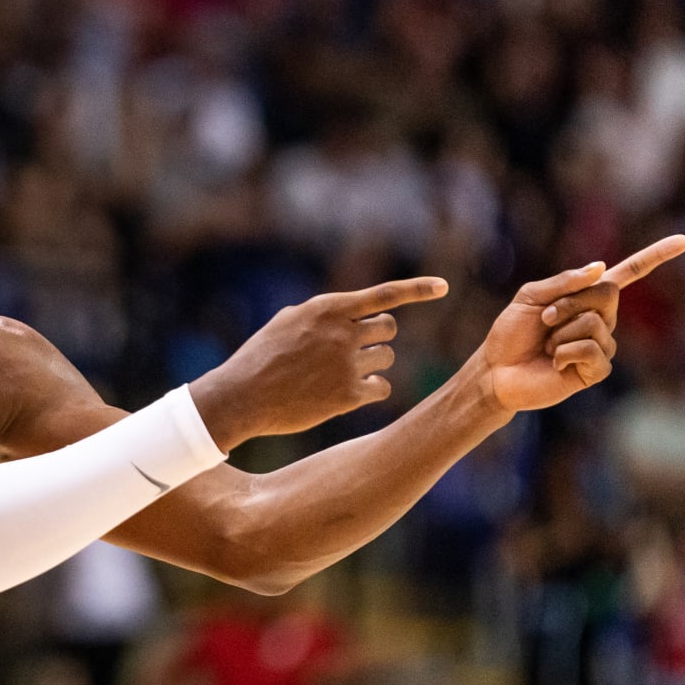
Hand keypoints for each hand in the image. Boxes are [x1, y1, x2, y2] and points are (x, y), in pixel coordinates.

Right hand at [191, 277, 448, 450]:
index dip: (418, 289)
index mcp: (327, 309)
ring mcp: (346, 364)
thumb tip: (352, 313)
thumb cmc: (259, 358)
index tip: (443, 287)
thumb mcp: (287, 322)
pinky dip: (372, 389)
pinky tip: (351, 393)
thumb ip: (322, 315)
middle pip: (389, 329)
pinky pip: (381, 387)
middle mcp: (342, 333)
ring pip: (386, 357)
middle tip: (357, 349)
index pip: (384, 295)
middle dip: (378, 337)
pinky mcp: (348, 395)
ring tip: (342, 373)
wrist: (241, 397)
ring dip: (372, 363)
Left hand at [477, 235, 684, 413]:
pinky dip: (565, 353)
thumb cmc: (509, 334)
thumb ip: (564, 281)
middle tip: (545, 320)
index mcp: (587, 298)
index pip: (627, 274)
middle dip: (568, 303)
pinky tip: (555, 362)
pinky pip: (591, 350)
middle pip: (607, 294)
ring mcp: (601, 345)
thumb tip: (601, 268)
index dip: (654, 257)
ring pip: (596, 323)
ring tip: (547, 346)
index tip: (683, 241)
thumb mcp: (530, 297)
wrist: (495, 371)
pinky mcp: (595, 370)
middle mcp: (601, 319)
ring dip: (561, 332)